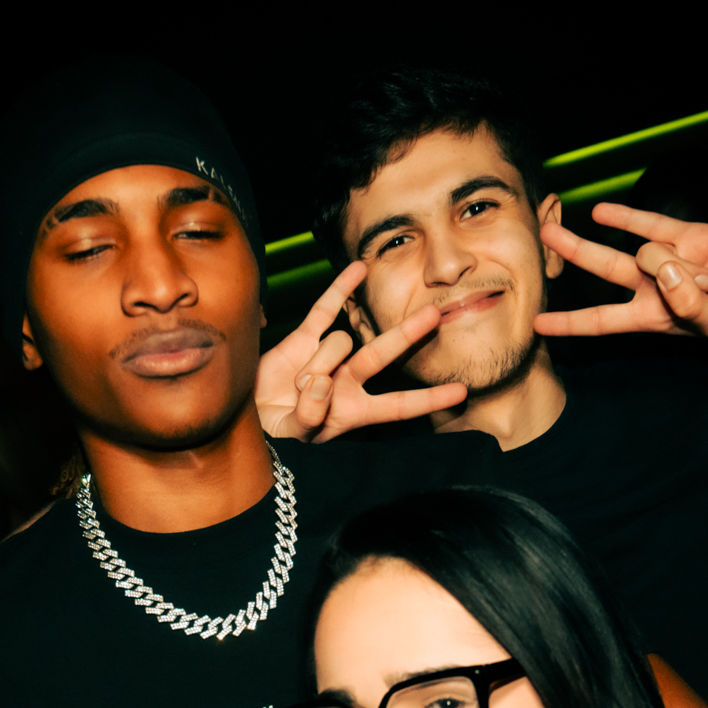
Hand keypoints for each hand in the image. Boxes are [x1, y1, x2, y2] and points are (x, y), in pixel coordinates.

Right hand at [255, 261, 465, 441]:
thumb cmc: (274, 439)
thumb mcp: (294, 437)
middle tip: (434, 317)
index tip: (461, 392)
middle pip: (382, 355)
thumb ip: (309, 417)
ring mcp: (328, 358)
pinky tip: (359, 268)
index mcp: (352, 412)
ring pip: (338, 343)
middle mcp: (347, 382)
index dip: (428, 400)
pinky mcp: (303, 339)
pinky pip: (324, 310)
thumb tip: (320, 382)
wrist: (246, 420)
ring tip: (292, 388)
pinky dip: (340, 289)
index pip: (398, 406)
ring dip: (315, 364)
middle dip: (407, 336)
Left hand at [533, 205, 707, 344]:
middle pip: (601, 269)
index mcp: (653, 320)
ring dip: (673, 267)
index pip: (602, 321)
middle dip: (572, 253)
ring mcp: (669, 258)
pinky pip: (651, 222)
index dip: (570, 324)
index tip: (537, 325)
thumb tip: (663, 266)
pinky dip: (627, 216)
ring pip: (640, 252)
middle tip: (543, 235)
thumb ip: (689, 304)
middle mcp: (653, 288)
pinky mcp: (688, 234)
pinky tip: (602, 211)